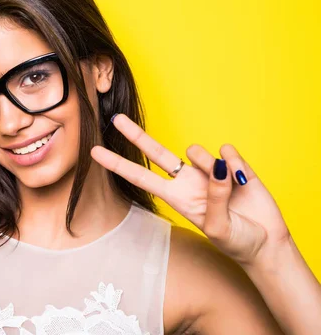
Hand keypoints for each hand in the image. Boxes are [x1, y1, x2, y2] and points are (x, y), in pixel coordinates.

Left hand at [91, 114, 289, 266]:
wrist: (266, 242)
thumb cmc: (236, 240)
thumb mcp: (218, 227)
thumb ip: (213, 198)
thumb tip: (214, 165)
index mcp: (176, 197)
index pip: (140, 177)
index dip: (118, 164)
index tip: (94, 153)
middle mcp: (187, 180)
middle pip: (156, 152)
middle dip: (136, 135)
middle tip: (117, 118)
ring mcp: (208, 170)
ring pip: (198, 152)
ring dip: (209, 166)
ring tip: (230, 188)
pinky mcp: (233, 164)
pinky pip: (227, 152)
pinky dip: (235, 165)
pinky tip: (244, 180)